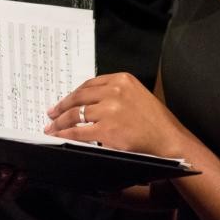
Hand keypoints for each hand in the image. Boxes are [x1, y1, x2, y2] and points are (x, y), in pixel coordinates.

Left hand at [45, 72, 187, 158]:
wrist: (168, 140)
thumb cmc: (155, 121)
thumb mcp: (137, 95)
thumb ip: (115, 93)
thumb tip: (89, 103)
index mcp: (122, 79)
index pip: (89, 84)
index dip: (73, 94)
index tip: (64, 101)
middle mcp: (115, 91)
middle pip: (79, 97)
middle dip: (62, 106)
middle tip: (51, 113)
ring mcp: (110, 110)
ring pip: (76, 114)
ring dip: (60, 122)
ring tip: (52, 127)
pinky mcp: (106, 130)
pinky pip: (79, 132)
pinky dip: (66, 134)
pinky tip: (60, 137)